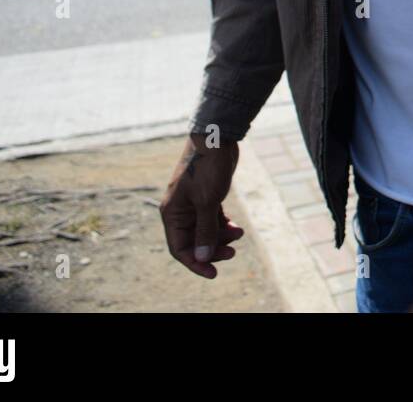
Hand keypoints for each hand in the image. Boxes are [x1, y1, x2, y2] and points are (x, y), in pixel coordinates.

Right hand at [160, 134, 244, 278]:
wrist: (217, 139)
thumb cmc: (208, 168)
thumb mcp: (207, 202)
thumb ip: (205, 231)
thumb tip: (201, 257)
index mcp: (172, 214)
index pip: (179, 248)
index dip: (195, 263)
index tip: (214, 273)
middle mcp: (179, 211)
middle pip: (193, 242)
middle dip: (212, 250)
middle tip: (232, 253)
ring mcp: (193, 204)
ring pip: (205, 231)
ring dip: (221, 237)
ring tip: (240, 234)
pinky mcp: (206, 197)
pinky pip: (213, 220)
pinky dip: (224, 226)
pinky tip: (237, 228)